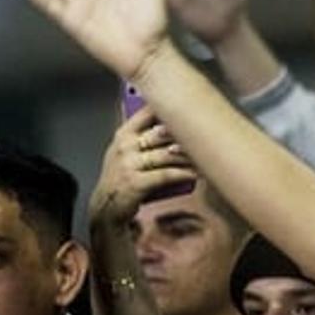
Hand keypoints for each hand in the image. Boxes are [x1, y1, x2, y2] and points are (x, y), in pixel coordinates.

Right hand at [89, 110, 195, 231]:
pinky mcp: (135, 182)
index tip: (194, 110)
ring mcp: (129, 164)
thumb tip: (179, 123)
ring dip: (190, 156)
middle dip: (187, 135)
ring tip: (207, 156)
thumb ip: (146, 135)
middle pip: (164, 132)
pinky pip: (166, 174)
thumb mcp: (128, 151)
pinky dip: (184, 173)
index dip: (173, 110)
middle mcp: (125, 145)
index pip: (149, 112)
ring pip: (168, 153)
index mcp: (124, 134)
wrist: (106, 205)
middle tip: (209, 136)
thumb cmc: (122, 176)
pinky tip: (196, 173)